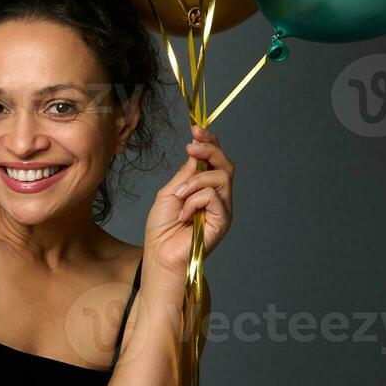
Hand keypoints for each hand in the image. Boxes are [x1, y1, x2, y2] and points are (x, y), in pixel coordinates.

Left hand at [144, 124, 235, 279]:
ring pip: (220, 177)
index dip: (209, 142)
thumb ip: (185, 175)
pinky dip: (194, 201)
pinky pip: (213, 196)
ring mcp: (222, 209)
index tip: (195, 129)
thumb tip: (197, 153)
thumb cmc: (161, 229)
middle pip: (225, 164)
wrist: (159, 255)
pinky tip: (184, 215)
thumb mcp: (169, 193)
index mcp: (205, 189)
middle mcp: (218, 197)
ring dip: (195, 182)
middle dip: (209, 150)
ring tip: (179, 196)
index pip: (215, 160)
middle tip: (191, 147)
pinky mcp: (223, 221)